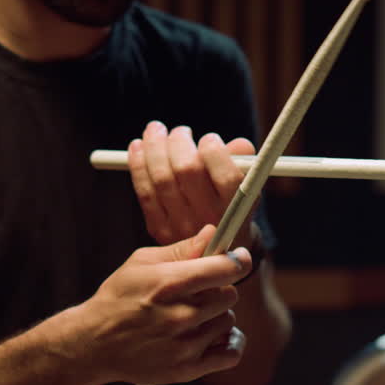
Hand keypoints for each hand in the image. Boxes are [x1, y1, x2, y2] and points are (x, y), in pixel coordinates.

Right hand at [74, 225, 252, 384]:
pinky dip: (229, 344)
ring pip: (228, 321)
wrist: (94, 344)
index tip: (238, 258)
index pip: (226, 269)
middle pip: (230, 295)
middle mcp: (181, 315)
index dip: (237, 260)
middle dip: (219, 290)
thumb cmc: (118, 298)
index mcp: (169, 283)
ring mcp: (185, 345)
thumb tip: (213, 233)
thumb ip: (181, 249)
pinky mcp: (187, 369)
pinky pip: (231, 354)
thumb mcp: (141, 263)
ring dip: (217, 317)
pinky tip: (215, 336)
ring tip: (193, 316)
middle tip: (200, 293)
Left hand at [127, 121, 255, 244]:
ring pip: (161, 177)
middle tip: (180, 131)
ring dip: (154, 147)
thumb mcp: (246, 190)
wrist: (214, 253)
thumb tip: (240, 145)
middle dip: (179, 142)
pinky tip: (138, 146)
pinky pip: (144, 191)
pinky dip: (138, 165)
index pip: (226, 176)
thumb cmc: (230, 211)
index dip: (215, 151)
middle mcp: (209, 221)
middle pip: (187, 170)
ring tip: (156, 130)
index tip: (210, 138)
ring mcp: (181, 226)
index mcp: (236, 210)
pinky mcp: (159, 228)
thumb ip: (245, 165)